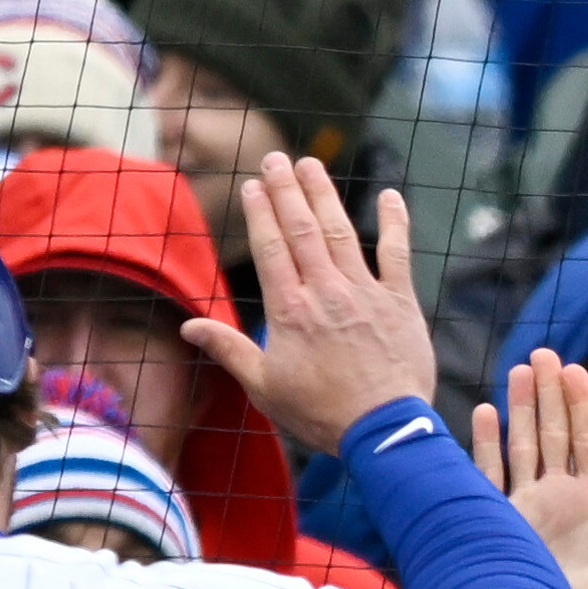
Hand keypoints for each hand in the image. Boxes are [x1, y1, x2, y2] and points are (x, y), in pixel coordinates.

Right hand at [181, 156, 442, 453]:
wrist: (382, 430)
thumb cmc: (320, 414)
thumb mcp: (264, 388)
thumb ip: (228, 349)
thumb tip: (188, 326)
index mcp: (290, 311)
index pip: (271, 248)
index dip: (261, 213)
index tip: (253, 186)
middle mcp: (325, 292)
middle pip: (302, 229)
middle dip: (287, 191)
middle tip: (276, 158)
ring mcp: (364, 292)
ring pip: (340, 232)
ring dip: (325, 194)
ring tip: (312, 164)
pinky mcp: (400, 301)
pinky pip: (396, 253)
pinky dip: (395, 222)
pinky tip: (390, 195)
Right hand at [469, 345, 587, 588]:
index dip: (582, 405)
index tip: (576, 369)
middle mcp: (556, 499)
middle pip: (552, 433)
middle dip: (549, 393)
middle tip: (543, 353)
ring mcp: (525, 508)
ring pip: (522, 445)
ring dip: (520, 408)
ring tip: (519, 370)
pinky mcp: (497, 522)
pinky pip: (489, 475)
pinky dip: (486, 444)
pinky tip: (485, 412)